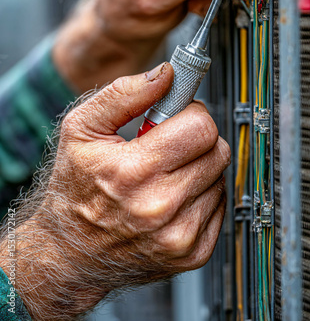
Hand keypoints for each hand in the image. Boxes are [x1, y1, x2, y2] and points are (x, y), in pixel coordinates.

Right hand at [0, 62, 229, 319]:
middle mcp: (159, 208)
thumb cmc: (74, 188)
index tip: (177, 116)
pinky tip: (172, 197)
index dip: (191, 113)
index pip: (201, 128)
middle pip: (218, 150)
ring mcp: (179, 236)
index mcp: (132, 171)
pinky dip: (200, 194)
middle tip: (169, 143)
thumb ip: (123, 94)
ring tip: (165, 172)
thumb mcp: (81, 129)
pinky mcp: (192, 253)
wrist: (70, 252)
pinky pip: (219, 204)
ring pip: (220, 176)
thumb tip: (166, 75)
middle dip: (196, 138)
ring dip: (198, 167)